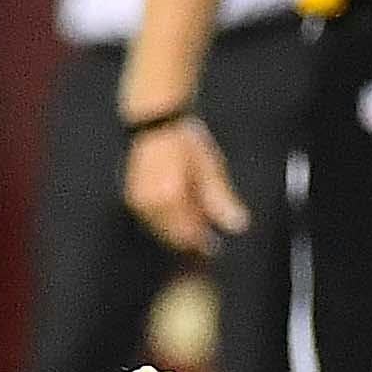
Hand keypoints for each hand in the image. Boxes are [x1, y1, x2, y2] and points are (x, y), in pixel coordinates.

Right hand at [125, 115, 248, 255]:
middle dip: (189, 239)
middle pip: (172, 236)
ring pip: (160, 229)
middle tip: (207, 242)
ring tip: (195, 225)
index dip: (202, 244)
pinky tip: (178, 214)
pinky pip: (151, 219)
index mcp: (170, 198)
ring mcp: (138, 202)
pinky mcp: (133, 197)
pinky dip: (166, 221)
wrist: (156, 123)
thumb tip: (238, 225)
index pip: (188, 233)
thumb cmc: (184, 140)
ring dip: (177, 231)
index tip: (214, 248)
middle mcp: (150, 204)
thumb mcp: (210, 167)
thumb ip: (221, 199)